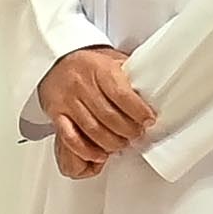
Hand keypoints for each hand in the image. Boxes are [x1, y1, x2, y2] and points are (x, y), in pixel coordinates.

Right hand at [39, 46, 155, 176]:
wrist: (56, 61)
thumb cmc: (89, 64)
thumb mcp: (112, 60)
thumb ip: (130, 74)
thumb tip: (156, 89)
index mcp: (99, 69)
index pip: (122, 95)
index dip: (138, 112)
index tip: (148, 120)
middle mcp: (81, 84)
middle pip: (109, 116)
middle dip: (128, 130)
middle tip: (137, 134)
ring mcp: (67, 100)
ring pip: (92, 129)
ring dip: (111, 142)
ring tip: (122, 144)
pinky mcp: (56, 113)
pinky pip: (70, 137)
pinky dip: (86, 149)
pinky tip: (99, 153)